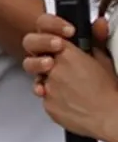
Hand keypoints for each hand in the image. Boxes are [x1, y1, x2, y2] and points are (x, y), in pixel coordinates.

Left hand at [22, 14, 117, 141]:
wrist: (110, 118)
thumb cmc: (109, 91)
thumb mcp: (105, 60)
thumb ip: (97, 39)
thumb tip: (98, 23)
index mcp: (67, 54)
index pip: (45, 35)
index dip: (48, 37)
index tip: (57, 43)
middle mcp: (54, 68)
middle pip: (32, 56)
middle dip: (39, 57)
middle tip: (51, 63)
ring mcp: (48, 87)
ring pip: (39, 78)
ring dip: (48, 79)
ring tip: (66, 85)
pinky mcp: (47, 104)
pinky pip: (45, 97)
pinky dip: (54, 97)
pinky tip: (70, 100)